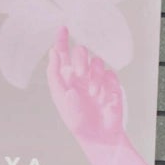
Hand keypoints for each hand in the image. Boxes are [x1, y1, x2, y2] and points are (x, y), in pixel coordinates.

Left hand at [46, 24, 152, 164]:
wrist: (100, 136)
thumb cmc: (78, 121)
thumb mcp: (60, 99)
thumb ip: (55, 75)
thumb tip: (53, 53)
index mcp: (66, 77)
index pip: (62, 53)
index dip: (62, 39)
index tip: (63, 27)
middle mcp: (81, 75)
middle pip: (81, 52)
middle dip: (80, 59)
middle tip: (80, 73)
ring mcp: (97, 78)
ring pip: (96, 61)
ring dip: (94, 76)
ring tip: (94, 94)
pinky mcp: (111, 84)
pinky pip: (110, 73)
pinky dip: (107, 83)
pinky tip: (106, 97)